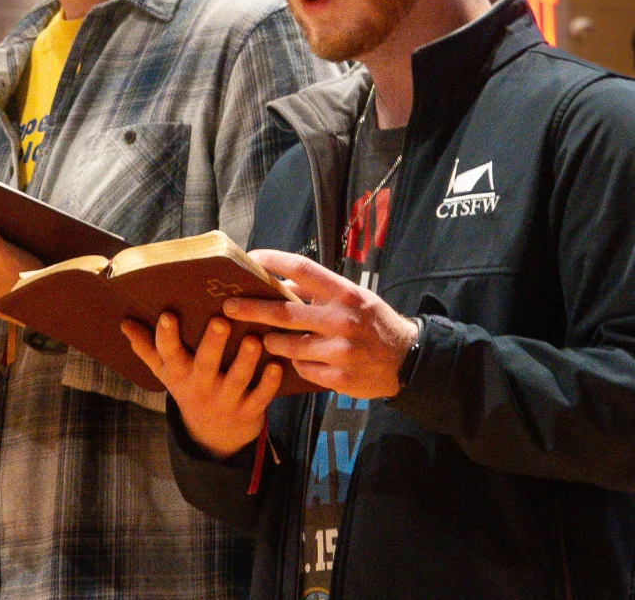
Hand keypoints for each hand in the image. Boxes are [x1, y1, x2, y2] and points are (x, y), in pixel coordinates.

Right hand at [122, 312, 281, 459]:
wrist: (213, 437)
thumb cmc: (190, 389)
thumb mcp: (167, 373)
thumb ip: (148, 348)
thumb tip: (124, 322)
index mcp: (180, 374)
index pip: (168, 354)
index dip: (166, 337)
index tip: (168, 315)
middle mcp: (201, 386)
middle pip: (205, 365)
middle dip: (212, 343)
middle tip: (221, 320)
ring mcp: (226, 400)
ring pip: (237, 379)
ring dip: (245, 360)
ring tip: (253, 339)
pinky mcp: (250, 410)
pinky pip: (260, 396)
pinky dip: (269, 382)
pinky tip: (277, 364)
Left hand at [223, 249, 418, 399]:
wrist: (406, 359)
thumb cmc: (373, 322)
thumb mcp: (354, 298)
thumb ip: (320, 292)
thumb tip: (279, 282)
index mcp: (345, 293)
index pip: (303, 269)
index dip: (274, 260)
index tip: (250, 257)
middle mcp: (342, 319)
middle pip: (284, 312)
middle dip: (251, 309)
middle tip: (227, 306)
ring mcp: (340, 350)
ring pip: (287, 346)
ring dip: (271, 342)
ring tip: (266, 339)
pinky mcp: (338, 377)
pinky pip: (302, 369)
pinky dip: (296, 364)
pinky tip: (299, 360)